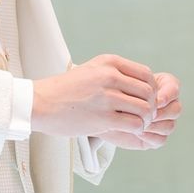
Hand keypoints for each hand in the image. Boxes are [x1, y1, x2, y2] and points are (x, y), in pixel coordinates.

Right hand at [31, 54, 156, 138]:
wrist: (41, 103)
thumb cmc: (66, 89)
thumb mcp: (91, 69)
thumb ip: (116, 72)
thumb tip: (143, 84)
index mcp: (109, 62)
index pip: (146, 74)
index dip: (151, 89)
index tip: (145, 99)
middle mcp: (110, 76)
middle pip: (148, 92)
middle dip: (151, 105)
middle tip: (145, 114)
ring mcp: (107, 97)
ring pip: (145, 109)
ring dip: (145, 119)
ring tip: (138, 123)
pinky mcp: (103, 117)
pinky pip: (134, 124)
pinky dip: (137, 129)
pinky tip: (130, 130)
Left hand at [98, 71, 181, 149]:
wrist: (101, 109)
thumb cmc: (113, 92)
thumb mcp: (124, 84)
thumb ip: (140, 87)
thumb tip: (155, 100)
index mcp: (162, 87)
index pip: (174, 88)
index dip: (168, 95)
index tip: (157, 100)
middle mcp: (165, 105)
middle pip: (176, 109)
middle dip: (163, 112)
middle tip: (148, 114)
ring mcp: (161, 122)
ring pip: (170, 125)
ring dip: (155, 125)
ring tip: (140, 123)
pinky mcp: (154, 137)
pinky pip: (161, 139)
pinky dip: (150, 137)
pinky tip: (138, 132)